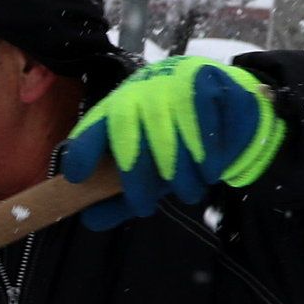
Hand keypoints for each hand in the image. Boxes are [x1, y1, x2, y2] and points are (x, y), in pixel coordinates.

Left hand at [56, 57, 286, 230]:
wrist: (226, 102)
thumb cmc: (177, 140)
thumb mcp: (149, 170)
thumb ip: (120, 198)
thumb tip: (89, 221)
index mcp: (118, 109)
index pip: (94, 127)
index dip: (84, 149)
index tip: (77, 176)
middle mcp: (140, 91)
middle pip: (127, 131)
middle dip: (134, 175)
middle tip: (143, 207)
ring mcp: (172, 83)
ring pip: (167, 130)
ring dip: (178, 171)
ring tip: (187, 192)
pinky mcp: (208, 82)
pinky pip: (204, 122)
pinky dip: (208, 152)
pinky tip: (210, 170)